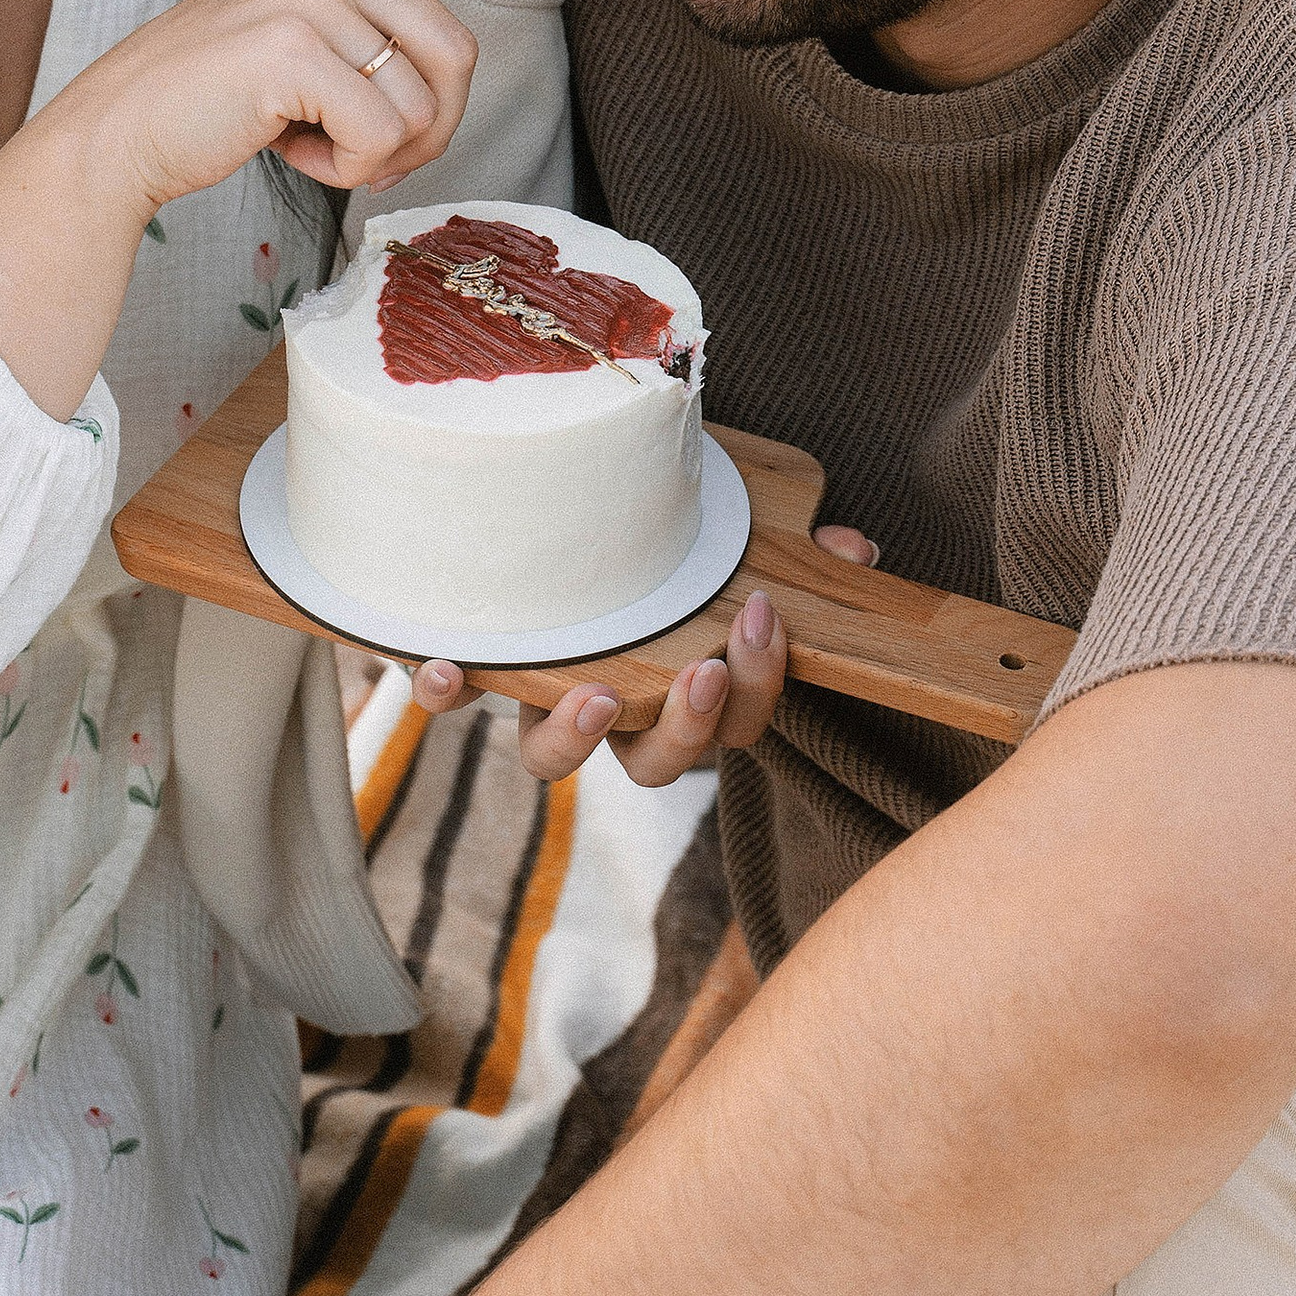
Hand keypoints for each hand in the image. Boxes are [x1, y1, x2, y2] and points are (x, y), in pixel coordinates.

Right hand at [55, 0, 567, 223]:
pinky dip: (346, 169)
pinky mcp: (296, 49)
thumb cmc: (225, 85)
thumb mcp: (299, 9)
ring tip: (312, 137)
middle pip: (459, 56)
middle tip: (354, 145)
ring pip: (424, 103)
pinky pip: (382, 133)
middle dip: (422, 130)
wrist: (127, 127)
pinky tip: (287, 145)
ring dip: (381, 154)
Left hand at [406, 520, 881, 782]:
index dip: (754, 686)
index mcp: (678, 692)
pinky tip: (444, 662)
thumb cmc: (652, 553)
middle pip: (655, 767)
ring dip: (573, 738)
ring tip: (592, 696)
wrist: (537, 528)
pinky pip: (453, 701)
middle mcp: (612, 716)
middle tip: (701, 670)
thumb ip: (783, 552)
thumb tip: (851, 546)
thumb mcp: (721, 548)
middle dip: (685, 726)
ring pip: (549, 758)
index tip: (761, 615)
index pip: (734, 726)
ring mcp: (538, 701)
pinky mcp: (473, 670)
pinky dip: (443, 689)